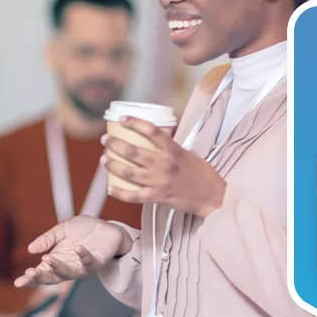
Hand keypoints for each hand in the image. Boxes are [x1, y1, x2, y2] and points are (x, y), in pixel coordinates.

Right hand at [14, 215, 131, 288]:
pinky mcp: (96, 262)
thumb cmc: (83, 230)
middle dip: (40, 277)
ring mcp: (82, 267)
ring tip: (47, 258)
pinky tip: (77, 248)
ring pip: (68, 273)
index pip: (41, 273)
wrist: (106, 227)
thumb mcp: (61, 230)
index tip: (18, 283)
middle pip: (51, 278)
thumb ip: (47, 239)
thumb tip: (30, 249)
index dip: (30, 279)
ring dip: (57, 268)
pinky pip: (89, 262)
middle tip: (29, 273)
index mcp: (56, 260)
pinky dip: (83, 256)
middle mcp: (68, 267)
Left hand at [101, 117, 226, 216]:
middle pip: (133, 152)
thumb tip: (150, 139)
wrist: (211, 196)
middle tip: (105, 139)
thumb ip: (168, 148)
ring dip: (113, 165)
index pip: (151, 131)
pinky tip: (110, 188)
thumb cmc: (201, 173)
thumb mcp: (187, 153)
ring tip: (104, 159)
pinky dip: (120, 193)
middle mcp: (164, 164)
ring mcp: (159, 182)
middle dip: (115, 144)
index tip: (122, 119)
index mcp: (172, 150)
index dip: (134, 123)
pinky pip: (133, 196)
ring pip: (129, 172)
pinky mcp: (157, 197)